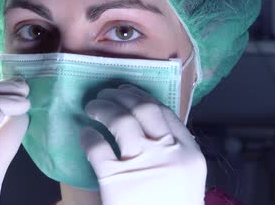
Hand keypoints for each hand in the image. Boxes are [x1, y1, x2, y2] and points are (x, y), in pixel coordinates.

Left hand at [80, 84, 206, 204]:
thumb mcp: (186, 182)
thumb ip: (174, 155)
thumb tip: (152, 129)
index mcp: (190, 155)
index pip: (166, 113)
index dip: (144, 97)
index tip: (130, 92)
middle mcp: (168, 153)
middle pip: (145, 109)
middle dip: (123, 96)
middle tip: (107, 94)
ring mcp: (142, 165)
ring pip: (121, 120)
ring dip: (104, 108)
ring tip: (93, 106)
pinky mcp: (114, 179)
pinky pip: (97, 146)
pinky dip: (88, 136)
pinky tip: (84, 133)